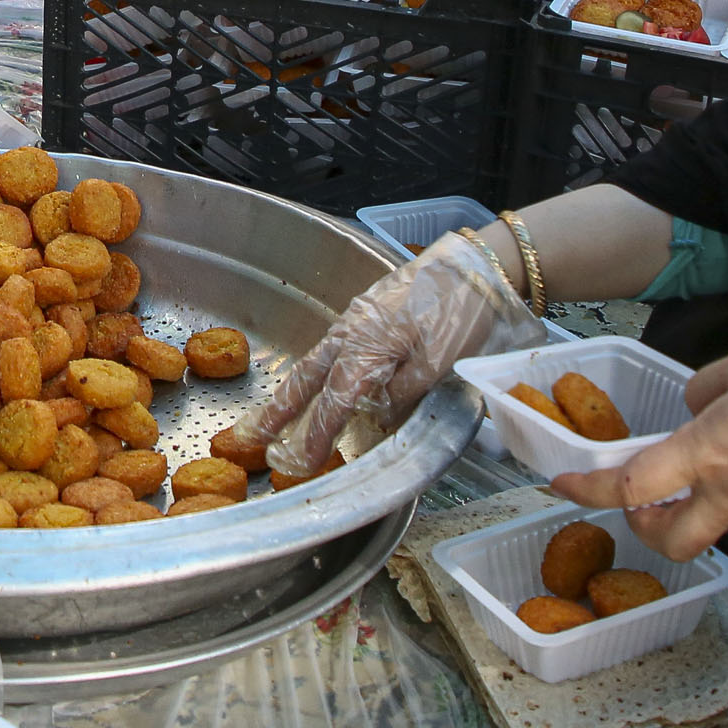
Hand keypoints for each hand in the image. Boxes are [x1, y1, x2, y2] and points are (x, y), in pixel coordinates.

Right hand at [243, 230, 548, 477]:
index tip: (298, 462)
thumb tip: (375, 416)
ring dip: (292, 392)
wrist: (477, 265)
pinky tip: (313, 382)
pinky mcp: (367, 311)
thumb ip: (402, 393)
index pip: (335, 402)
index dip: (316, 435)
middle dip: (278, 412)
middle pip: (306, 379)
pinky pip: (330, 347)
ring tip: (271, 418)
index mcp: (368, 348)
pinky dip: (314, 371)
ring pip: (315, 361)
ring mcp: (356, 318)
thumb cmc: (463, 312)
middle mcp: (352, 332)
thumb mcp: (440, 363)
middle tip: (249, 438)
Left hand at [553, 343, 727, 559]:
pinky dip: (711, 501)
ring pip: (700, 533)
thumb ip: (702, 388)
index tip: (562, 484)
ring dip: (675, 515)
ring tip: (670, 479)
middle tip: (631, 496)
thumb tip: (693, 408)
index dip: (587, 490)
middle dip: (639, 528)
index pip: (630, 488)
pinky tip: (719, 467)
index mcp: (705, 454)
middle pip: (665, 542)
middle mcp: (725, 492)